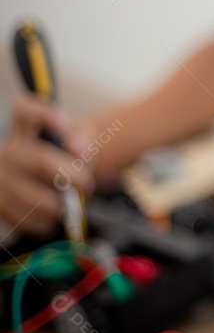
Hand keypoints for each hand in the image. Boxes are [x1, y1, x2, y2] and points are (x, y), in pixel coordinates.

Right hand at [0, 95, 94, 235]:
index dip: (44, 115)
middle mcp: (7, 152)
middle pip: (39, 160)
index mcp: (24, 129)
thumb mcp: (76, 139)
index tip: (65, 124)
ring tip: (68, 201)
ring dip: (61, 204)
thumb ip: (82, 137)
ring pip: (36, 197)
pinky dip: (47, 220)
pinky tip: (51, 213)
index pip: (25, 112)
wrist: (48, 181)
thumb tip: (77, 147)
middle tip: (86, 183)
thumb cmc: (64, 154)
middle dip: (70, 175)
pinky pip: (28, 220)